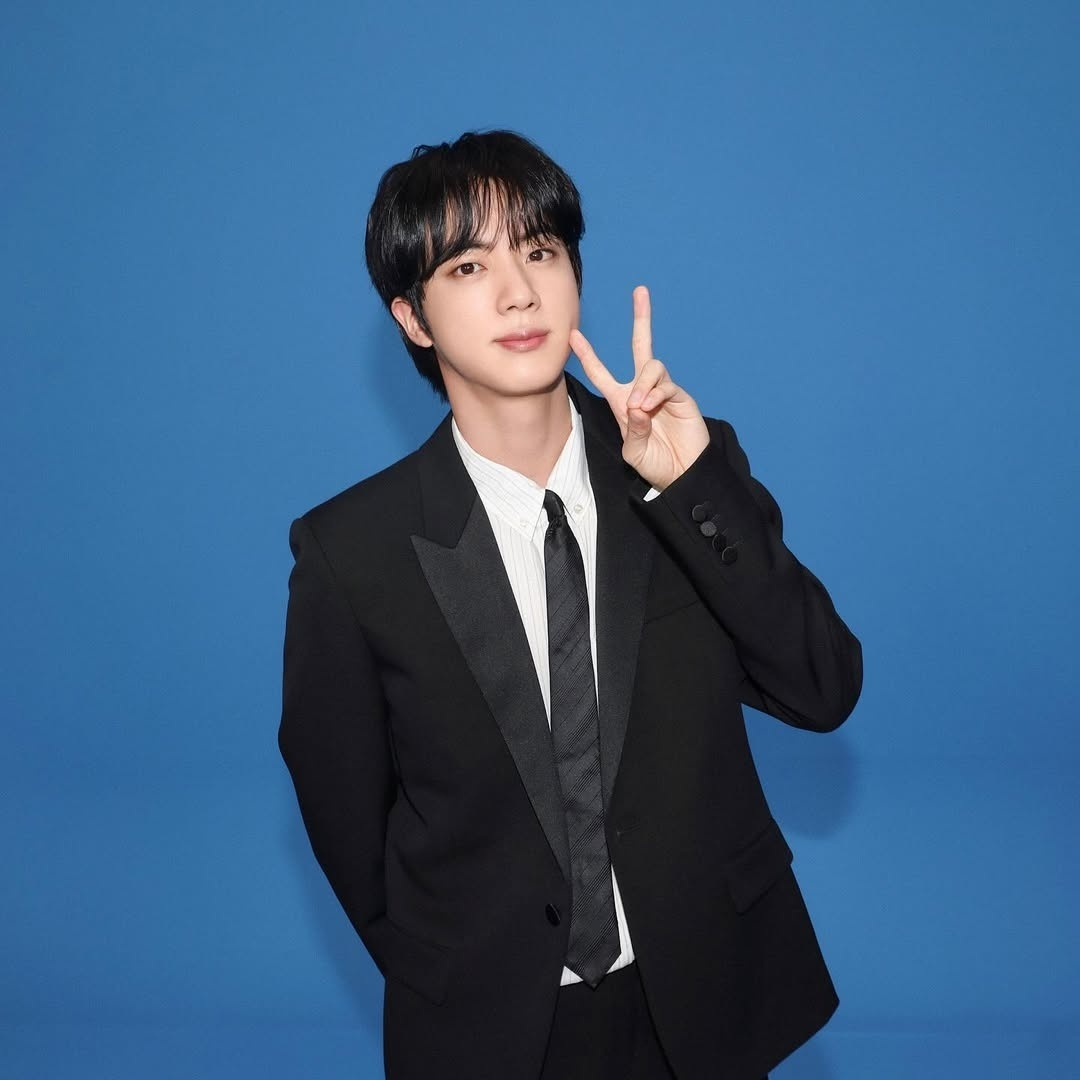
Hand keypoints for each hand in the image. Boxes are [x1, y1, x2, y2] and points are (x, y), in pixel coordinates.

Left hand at [570, 286, 709, 490]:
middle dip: (641, 318)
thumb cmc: (655, 463)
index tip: (573, 335)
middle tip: (640, 291)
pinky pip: (666, 384)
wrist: (681, 474)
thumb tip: (638, 405)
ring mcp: (663, 390)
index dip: (588, 355)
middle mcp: (642, 389)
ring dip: (643, 384)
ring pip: (651, 366)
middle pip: (641, 345)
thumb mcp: (633, 451)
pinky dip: (656, 394)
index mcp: (622, 401)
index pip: (601, 372)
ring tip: (640, 406)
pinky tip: (651, 408)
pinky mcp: (681, 397)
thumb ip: (632, 430)